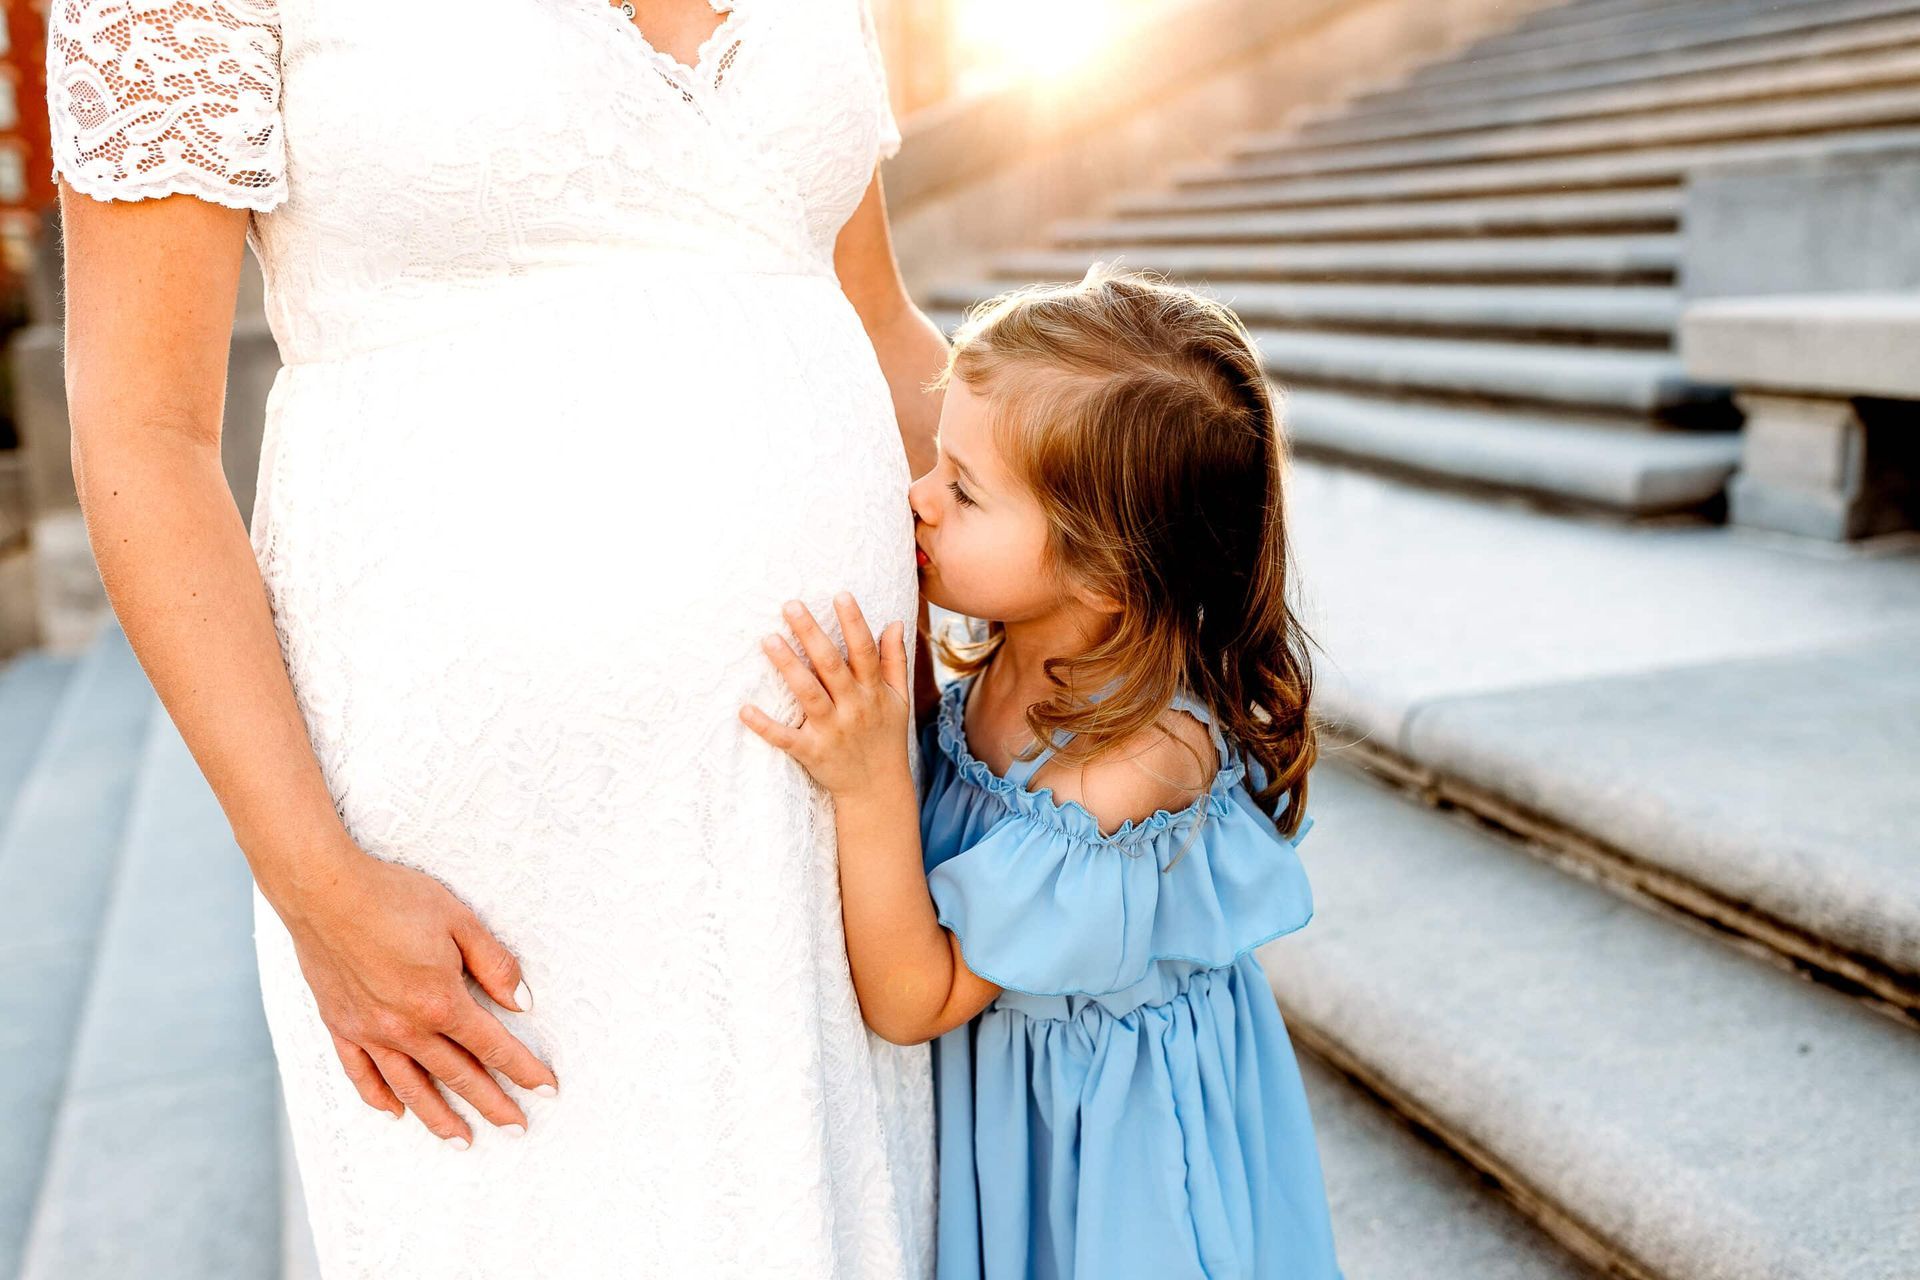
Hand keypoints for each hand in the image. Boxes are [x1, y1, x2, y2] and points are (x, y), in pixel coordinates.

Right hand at [277, 842, 558, 1146]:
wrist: (323, 891)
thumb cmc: (394, 898)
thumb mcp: (460, 921)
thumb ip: (494, 965)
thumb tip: (521, 1003)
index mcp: (440, 1002)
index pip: (493, 1046)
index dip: (524, 1069)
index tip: (546, 1089)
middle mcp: (405, 1028)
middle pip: (458, 1076)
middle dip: (492, 1104)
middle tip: (517, 1128)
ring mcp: (369, 1032)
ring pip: (411, 1087)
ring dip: (439, 1118)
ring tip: (462, 1140)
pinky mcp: (340, 1026)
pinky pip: (361, 1074)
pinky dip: (379, 1098)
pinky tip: (396, 1112)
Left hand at [740, 592, 911, 798]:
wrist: (877, 790)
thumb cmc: (885, 737)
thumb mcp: (897, 699)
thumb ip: (894, 661)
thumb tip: (895, 622)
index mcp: (872, 692)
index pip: (864, 651)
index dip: (854, 622)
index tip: (840, 595)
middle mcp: (853, 708)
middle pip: (831, 666)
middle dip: (811, 634)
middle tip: (790, 605)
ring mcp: (831, 731)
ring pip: (808, 694)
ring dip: (788, 666)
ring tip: (768, 639)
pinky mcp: (811, 752)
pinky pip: (785, 738)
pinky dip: (765, 726)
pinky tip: (744, 710)